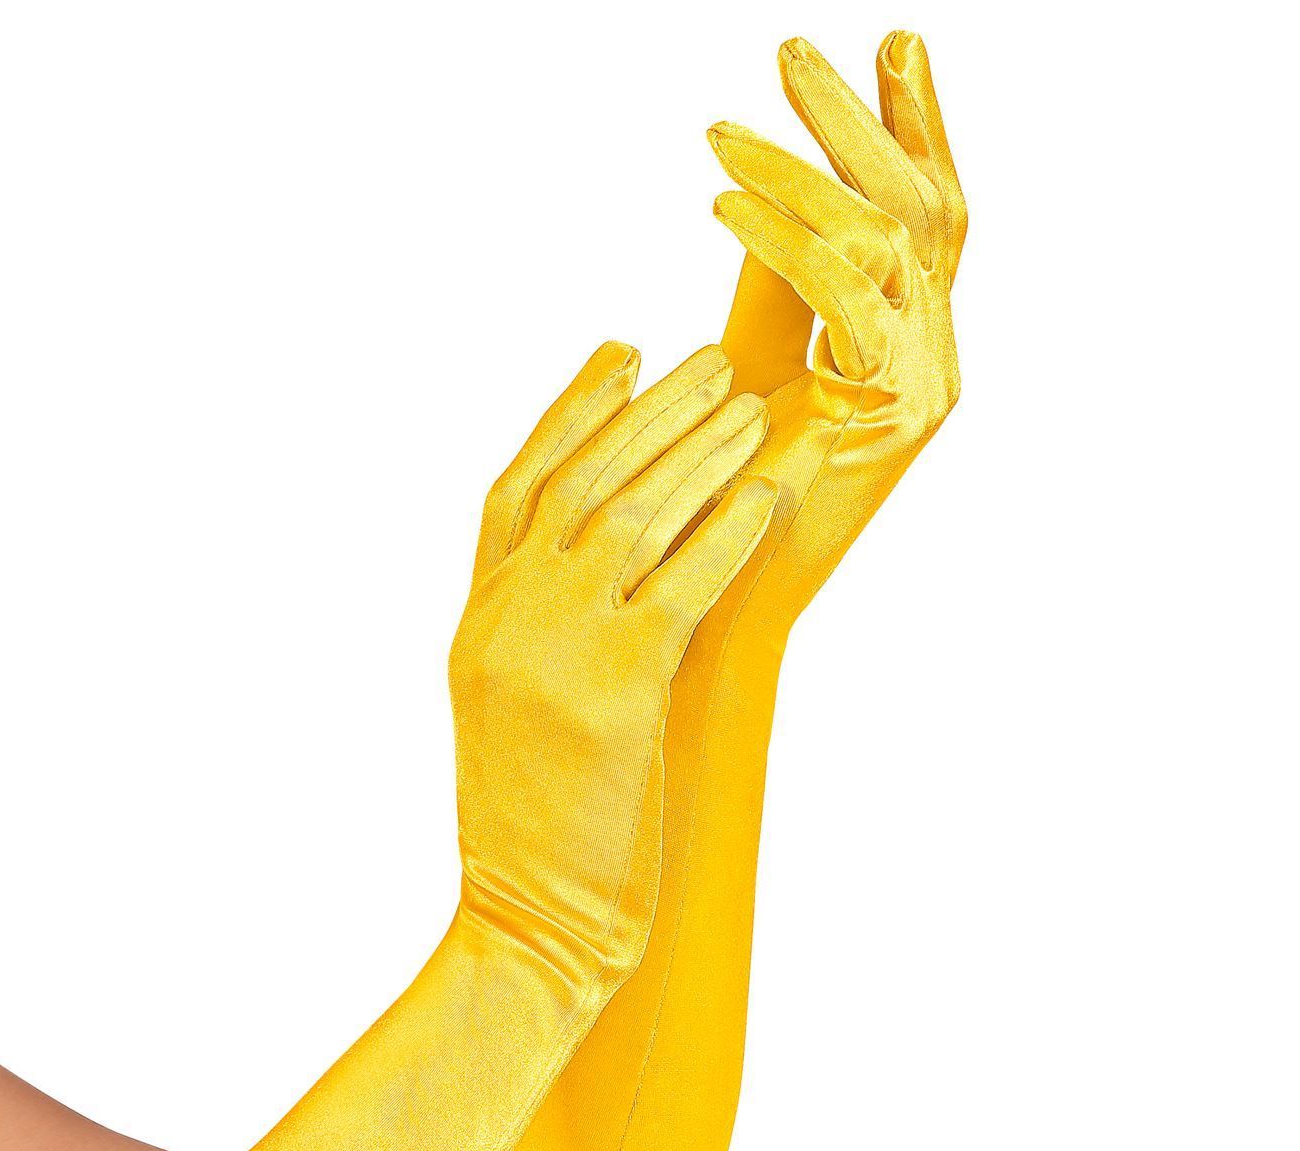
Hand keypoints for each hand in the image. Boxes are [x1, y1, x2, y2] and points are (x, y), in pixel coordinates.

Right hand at [451, 342, 775, 984]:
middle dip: (653, 414)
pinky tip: (769, 494)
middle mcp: (505, 623)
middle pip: (582, 484)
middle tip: (714, 361)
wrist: (525, 922)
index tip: (621, 353)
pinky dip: (729, 532)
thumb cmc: (536, 832)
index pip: (516, 489)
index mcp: (476, 625)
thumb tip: (621, 572)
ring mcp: (554, 654)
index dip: (569, 412)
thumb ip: (546, 634)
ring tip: (753, 406)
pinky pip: (683, 586)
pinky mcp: (615, 696)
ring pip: (632, 518)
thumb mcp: (514, 716)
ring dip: (700, 453)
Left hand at [712, 29, 965, 621]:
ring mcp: (928, 385)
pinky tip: (723, 203)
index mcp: (911, 339)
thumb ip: (776, 276)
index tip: (891, 41)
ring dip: (801, 171)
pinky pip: (849, 296)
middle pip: (925, 207)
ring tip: (719, 134)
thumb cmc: (723, 484)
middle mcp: (936, 355)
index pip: (927, 213)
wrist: (718, 592)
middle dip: (859, 121)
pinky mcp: (898, 414)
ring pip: (891, 239)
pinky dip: (786, 239)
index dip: (912, 126)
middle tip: (790, 50)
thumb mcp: (753, 356)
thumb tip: (761, 179)